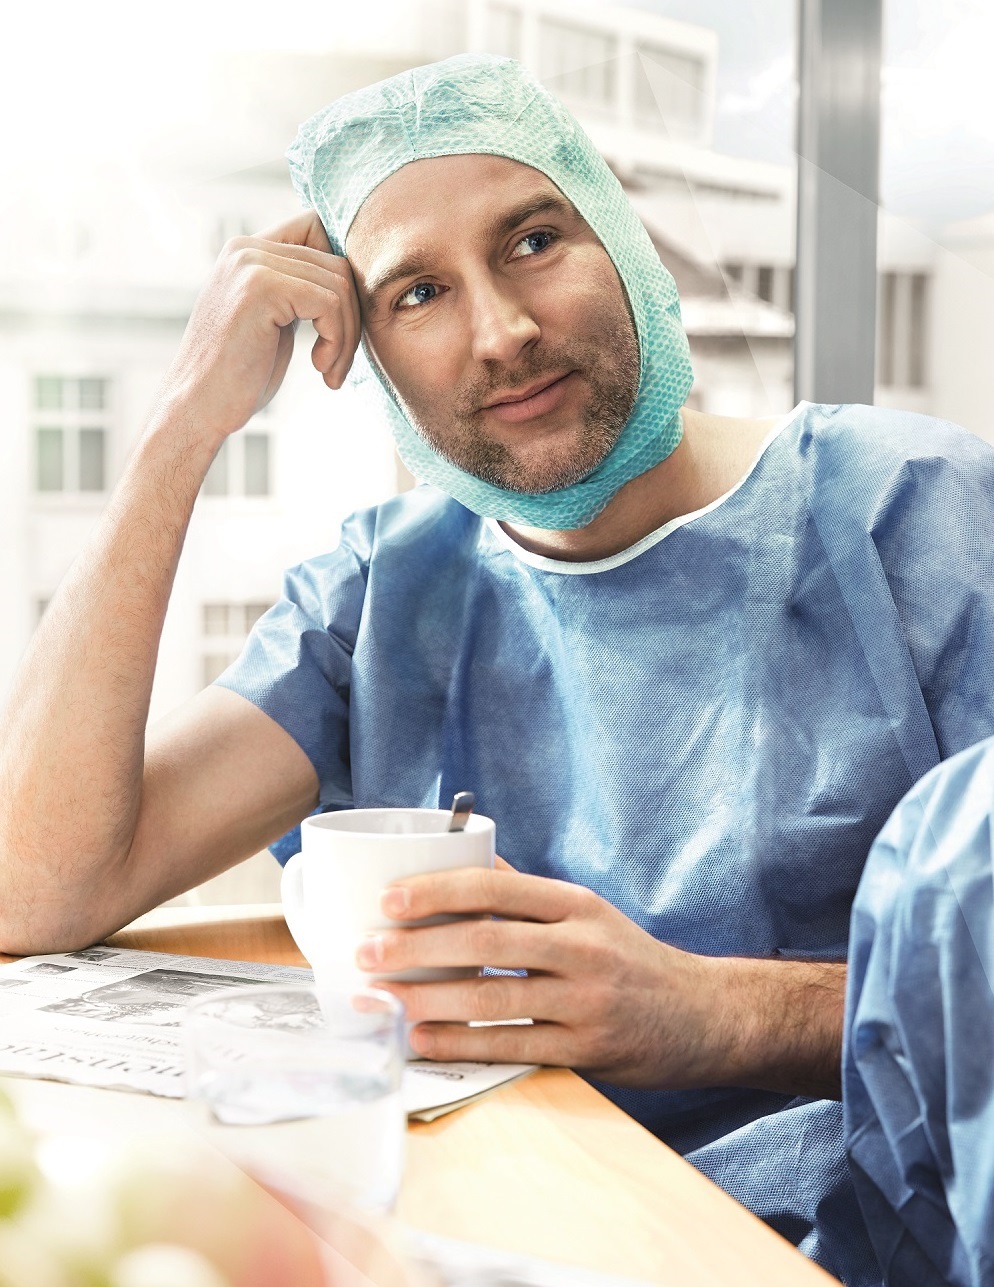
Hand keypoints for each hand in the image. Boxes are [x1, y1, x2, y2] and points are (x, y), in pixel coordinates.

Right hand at [157, 211, 360, 440]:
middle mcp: (247, 248)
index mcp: (248, 251)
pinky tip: (319, 367)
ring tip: (329, 369)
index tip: (339, 325)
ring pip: (339, 284)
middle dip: (351, 317)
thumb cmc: (239, 377)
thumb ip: (300, 293)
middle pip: (337, 261)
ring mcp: (251, 264)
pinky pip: (330, 303)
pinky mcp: (260, 288)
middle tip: (337, 361)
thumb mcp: (274, 322)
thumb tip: (348, 282)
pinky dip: (337, 340)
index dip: (342, 276)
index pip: (317, 230)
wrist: (197, 407)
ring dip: (346, 336)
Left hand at [357, 865, 721, 1089]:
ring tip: (379, 999)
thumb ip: (530, 893)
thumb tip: (465, 861)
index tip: (388, 898)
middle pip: (485, 940)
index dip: (437, 891)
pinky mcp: (587, 1050)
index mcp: (576, 904)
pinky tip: (421, 1039)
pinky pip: (511, 1046)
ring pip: (492, 996)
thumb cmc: (632, 960)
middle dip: (417, 946)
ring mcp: (586, 1000)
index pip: (495, 887)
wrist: (705, 1016)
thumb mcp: (590, 913)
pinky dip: (460, 1043)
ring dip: (428, 999)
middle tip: (367, 953)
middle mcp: (582, 947)